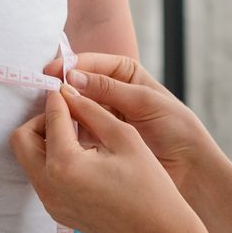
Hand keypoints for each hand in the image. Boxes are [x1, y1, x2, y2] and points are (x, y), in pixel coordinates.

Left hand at [11, 84, 195, 232]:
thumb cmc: (149, 184)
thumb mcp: (123, 137)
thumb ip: (90, 110)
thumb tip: (68, 92)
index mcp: (65, 164)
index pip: (50, 118)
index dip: (58, 98)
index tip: (66, 88)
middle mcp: (49, 186)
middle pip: (22, 140)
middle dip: (41, 121)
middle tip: (68, 115)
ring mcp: (50, 203)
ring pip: (29, 160)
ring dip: (46, 141)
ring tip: (78, 135)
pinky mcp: (56, 212)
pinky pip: (42, 178)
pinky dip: (53, 162)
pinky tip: (82, 157)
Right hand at [47, 52, 219, 195]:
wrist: (190, 168)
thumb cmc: (176, 128)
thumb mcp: (144, 102)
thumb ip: (109, 89)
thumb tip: (72, 77)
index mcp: (124, 74)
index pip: (90, 63)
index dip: (70, 66)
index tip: (52, 73)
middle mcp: (110, 94)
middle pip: (78, 86)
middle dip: (61, 88)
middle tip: (41, 92)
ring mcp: (102, 119)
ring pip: (75, 109)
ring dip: (61, 110)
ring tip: (45, 113)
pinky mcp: (98, 142)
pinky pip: (77, 133)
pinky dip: (66, 132)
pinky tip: (55, 134)